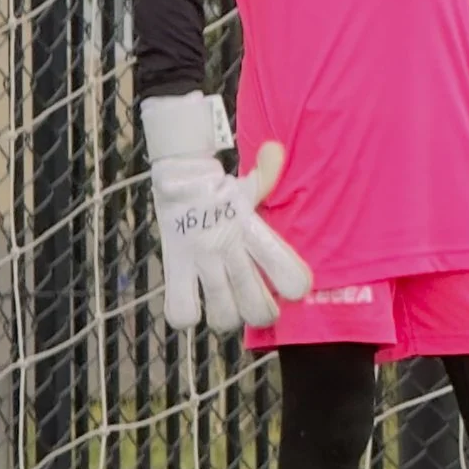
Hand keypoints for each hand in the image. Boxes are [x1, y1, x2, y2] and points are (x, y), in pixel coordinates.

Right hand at [139, 94, 314, 332]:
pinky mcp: (175, 267)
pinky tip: (194, 305)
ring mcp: (201, 260)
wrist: (177, 176)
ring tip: (228, 308)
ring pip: (223, 316)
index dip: (293, 286)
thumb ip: (267, 174)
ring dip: (227, 318)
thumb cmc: (221, 188)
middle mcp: (228, 247)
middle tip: (260, 307)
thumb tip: (275, 151)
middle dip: (263, 314)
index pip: (286, 269)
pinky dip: (186, 315)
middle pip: (257, 308)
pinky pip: (181, 311)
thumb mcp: (249, 183)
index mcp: (251, 228)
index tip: (291, 287)